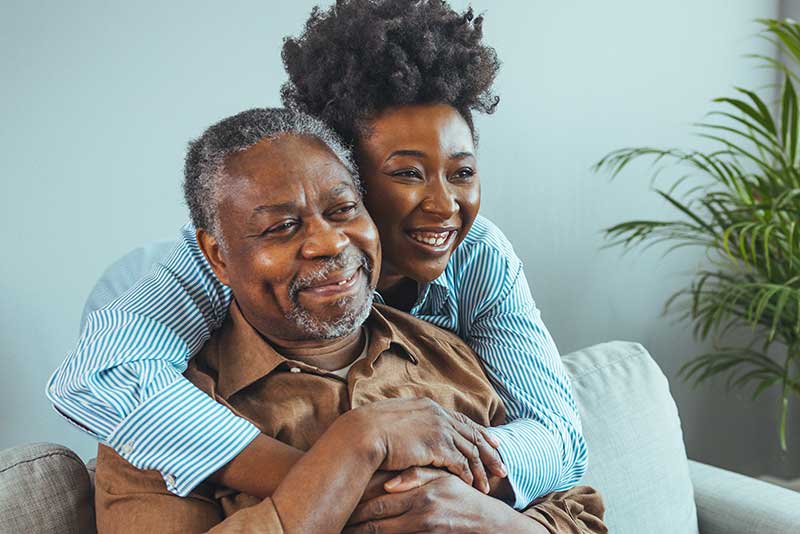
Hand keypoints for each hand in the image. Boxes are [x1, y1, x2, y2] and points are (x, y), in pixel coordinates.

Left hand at [345, 468, 532, 532]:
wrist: (490, 526)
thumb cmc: (463, 498)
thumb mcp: (444, 479)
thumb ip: (416, 476)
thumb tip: (388, 483)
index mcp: (421, 493)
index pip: (378, 501)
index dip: (355, 505)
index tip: (338, 505)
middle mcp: (420, 515)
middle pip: (375, 522)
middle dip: (352, 523)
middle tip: (332, 522)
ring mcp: (423, 532)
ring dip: (361, 533)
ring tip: (343, 531)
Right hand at [351, 398, 505, 492]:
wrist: (363, 433)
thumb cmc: (369, 429)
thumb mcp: (392, 418)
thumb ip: (409, 421)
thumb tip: (409, 429)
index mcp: (429, 406)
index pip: (462, 420)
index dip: (479, 432)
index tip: (493, 442)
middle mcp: (439, 415)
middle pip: (473, 434)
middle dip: (490, 452)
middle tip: (502, 466)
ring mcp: (439, 429)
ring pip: (470, 451)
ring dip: (481, 469)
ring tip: (489, 485)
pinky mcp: (437, 446)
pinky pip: (460, 463)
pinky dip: (468, 475)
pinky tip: (472, 486)